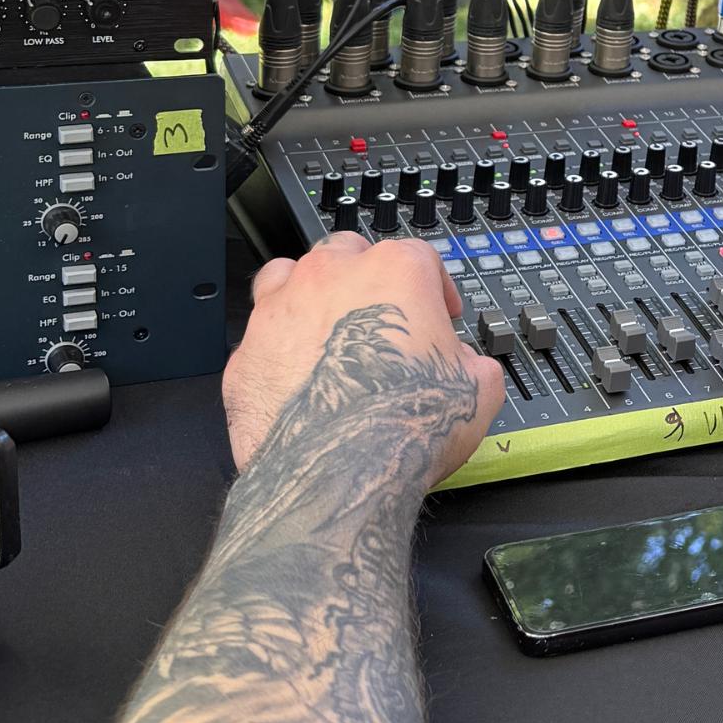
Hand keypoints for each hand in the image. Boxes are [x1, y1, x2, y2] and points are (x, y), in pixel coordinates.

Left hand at [223, 233, 503, 482]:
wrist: (336, 471)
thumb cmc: (402, 424)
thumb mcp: (479, 388)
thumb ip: (472, 360)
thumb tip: (464, 365)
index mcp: (394, 271)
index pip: (420, 256)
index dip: (436, 287)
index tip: (441, 313)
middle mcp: (330, 276)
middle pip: (348, 252)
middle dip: (365, 277)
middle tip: (380, 316)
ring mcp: (279, 310)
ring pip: (290, 275)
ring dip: (309, 294)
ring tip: (325, 330)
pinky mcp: (244, 353)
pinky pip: (260, 335)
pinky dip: (277, 347)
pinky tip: (295, 377)